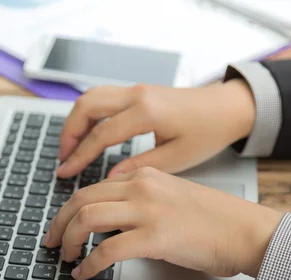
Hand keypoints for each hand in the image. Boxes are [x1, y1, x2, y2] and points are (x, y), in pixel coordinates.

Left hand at [44, 167, 281, 279]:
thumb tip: (109, 222)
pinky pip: (107, 250)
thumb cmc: (214, 219)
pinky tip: (85, 273)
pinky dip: (89, 264)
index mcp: (145, 177)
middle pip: (82, 200)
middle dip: (59, 223)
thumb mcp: (171, 197)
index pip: (93, 188)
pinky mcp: (155, 237)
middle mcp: (142, 188)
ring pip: (87, 218)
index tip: (60, 225)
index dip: (69, 209)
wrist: (246, 230)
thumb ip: (140, 202)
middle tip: (51, 242)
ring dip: (68, 240)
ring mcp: (148, 210)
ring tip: (65, 257)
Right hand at [57, 80, 254, 178]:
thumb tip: (109, 179)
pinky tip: (87, 134)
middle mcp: (137, 95)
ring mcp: (136, 89)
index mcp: (147, 112)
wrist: (227, 107)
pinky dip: (88, 115)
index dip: (80, 156)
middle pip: (87, 106)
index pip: (101, 134)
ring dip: (76, 121)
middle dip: (69, 133)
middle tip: (63, 159)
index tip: (65, 172)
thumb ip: (139, 167)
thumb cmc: (208, 132)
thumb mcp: (176, 158)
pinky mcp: (138, 91)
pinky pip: (102, 97)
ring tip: (70, 148)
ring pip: (91, 97)